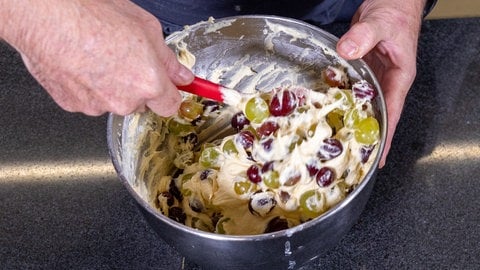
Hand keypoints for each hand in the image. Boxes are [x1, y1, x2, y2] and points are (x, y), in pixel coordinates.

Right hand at [2, 0, 192, 115]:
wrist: (47, 14)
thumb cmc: (91, 13)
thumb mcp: (146, 27)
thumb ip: (168, 59)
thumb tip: (181, 76)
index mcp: (148, 83)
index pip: (171, 106)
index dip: (169, 94)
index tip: (168, 88)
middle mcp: (125, 101)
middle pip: (141, 103)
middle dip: (138, 86)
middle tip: (125, 59)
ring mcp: (97, 106)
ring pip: (114, 102)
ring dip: (111, 87)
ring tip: (98, 57)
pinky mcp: (73, 105)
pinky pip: (89, 100)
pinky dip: (88, 87)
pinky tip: (81, 64)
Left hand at [336, 0, 425, 166]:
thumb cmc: (395, 11)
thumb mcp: (381, 23)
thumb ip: (364, 37)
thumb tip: (347, 51)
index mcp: (400, 76)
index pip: (392, 112)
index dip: (385, 135)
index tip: (377, 157)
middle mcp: (386, 80)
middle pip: (377, 114)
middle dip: (366, 136)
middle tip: (352, 157)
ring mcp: (373, 76)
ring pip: (362, 104)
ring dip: (351, 120)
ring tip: (337, 142)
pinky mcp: (360, 70)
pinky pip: (350, 89)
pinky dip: (341, 100)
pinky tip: (328, 110)